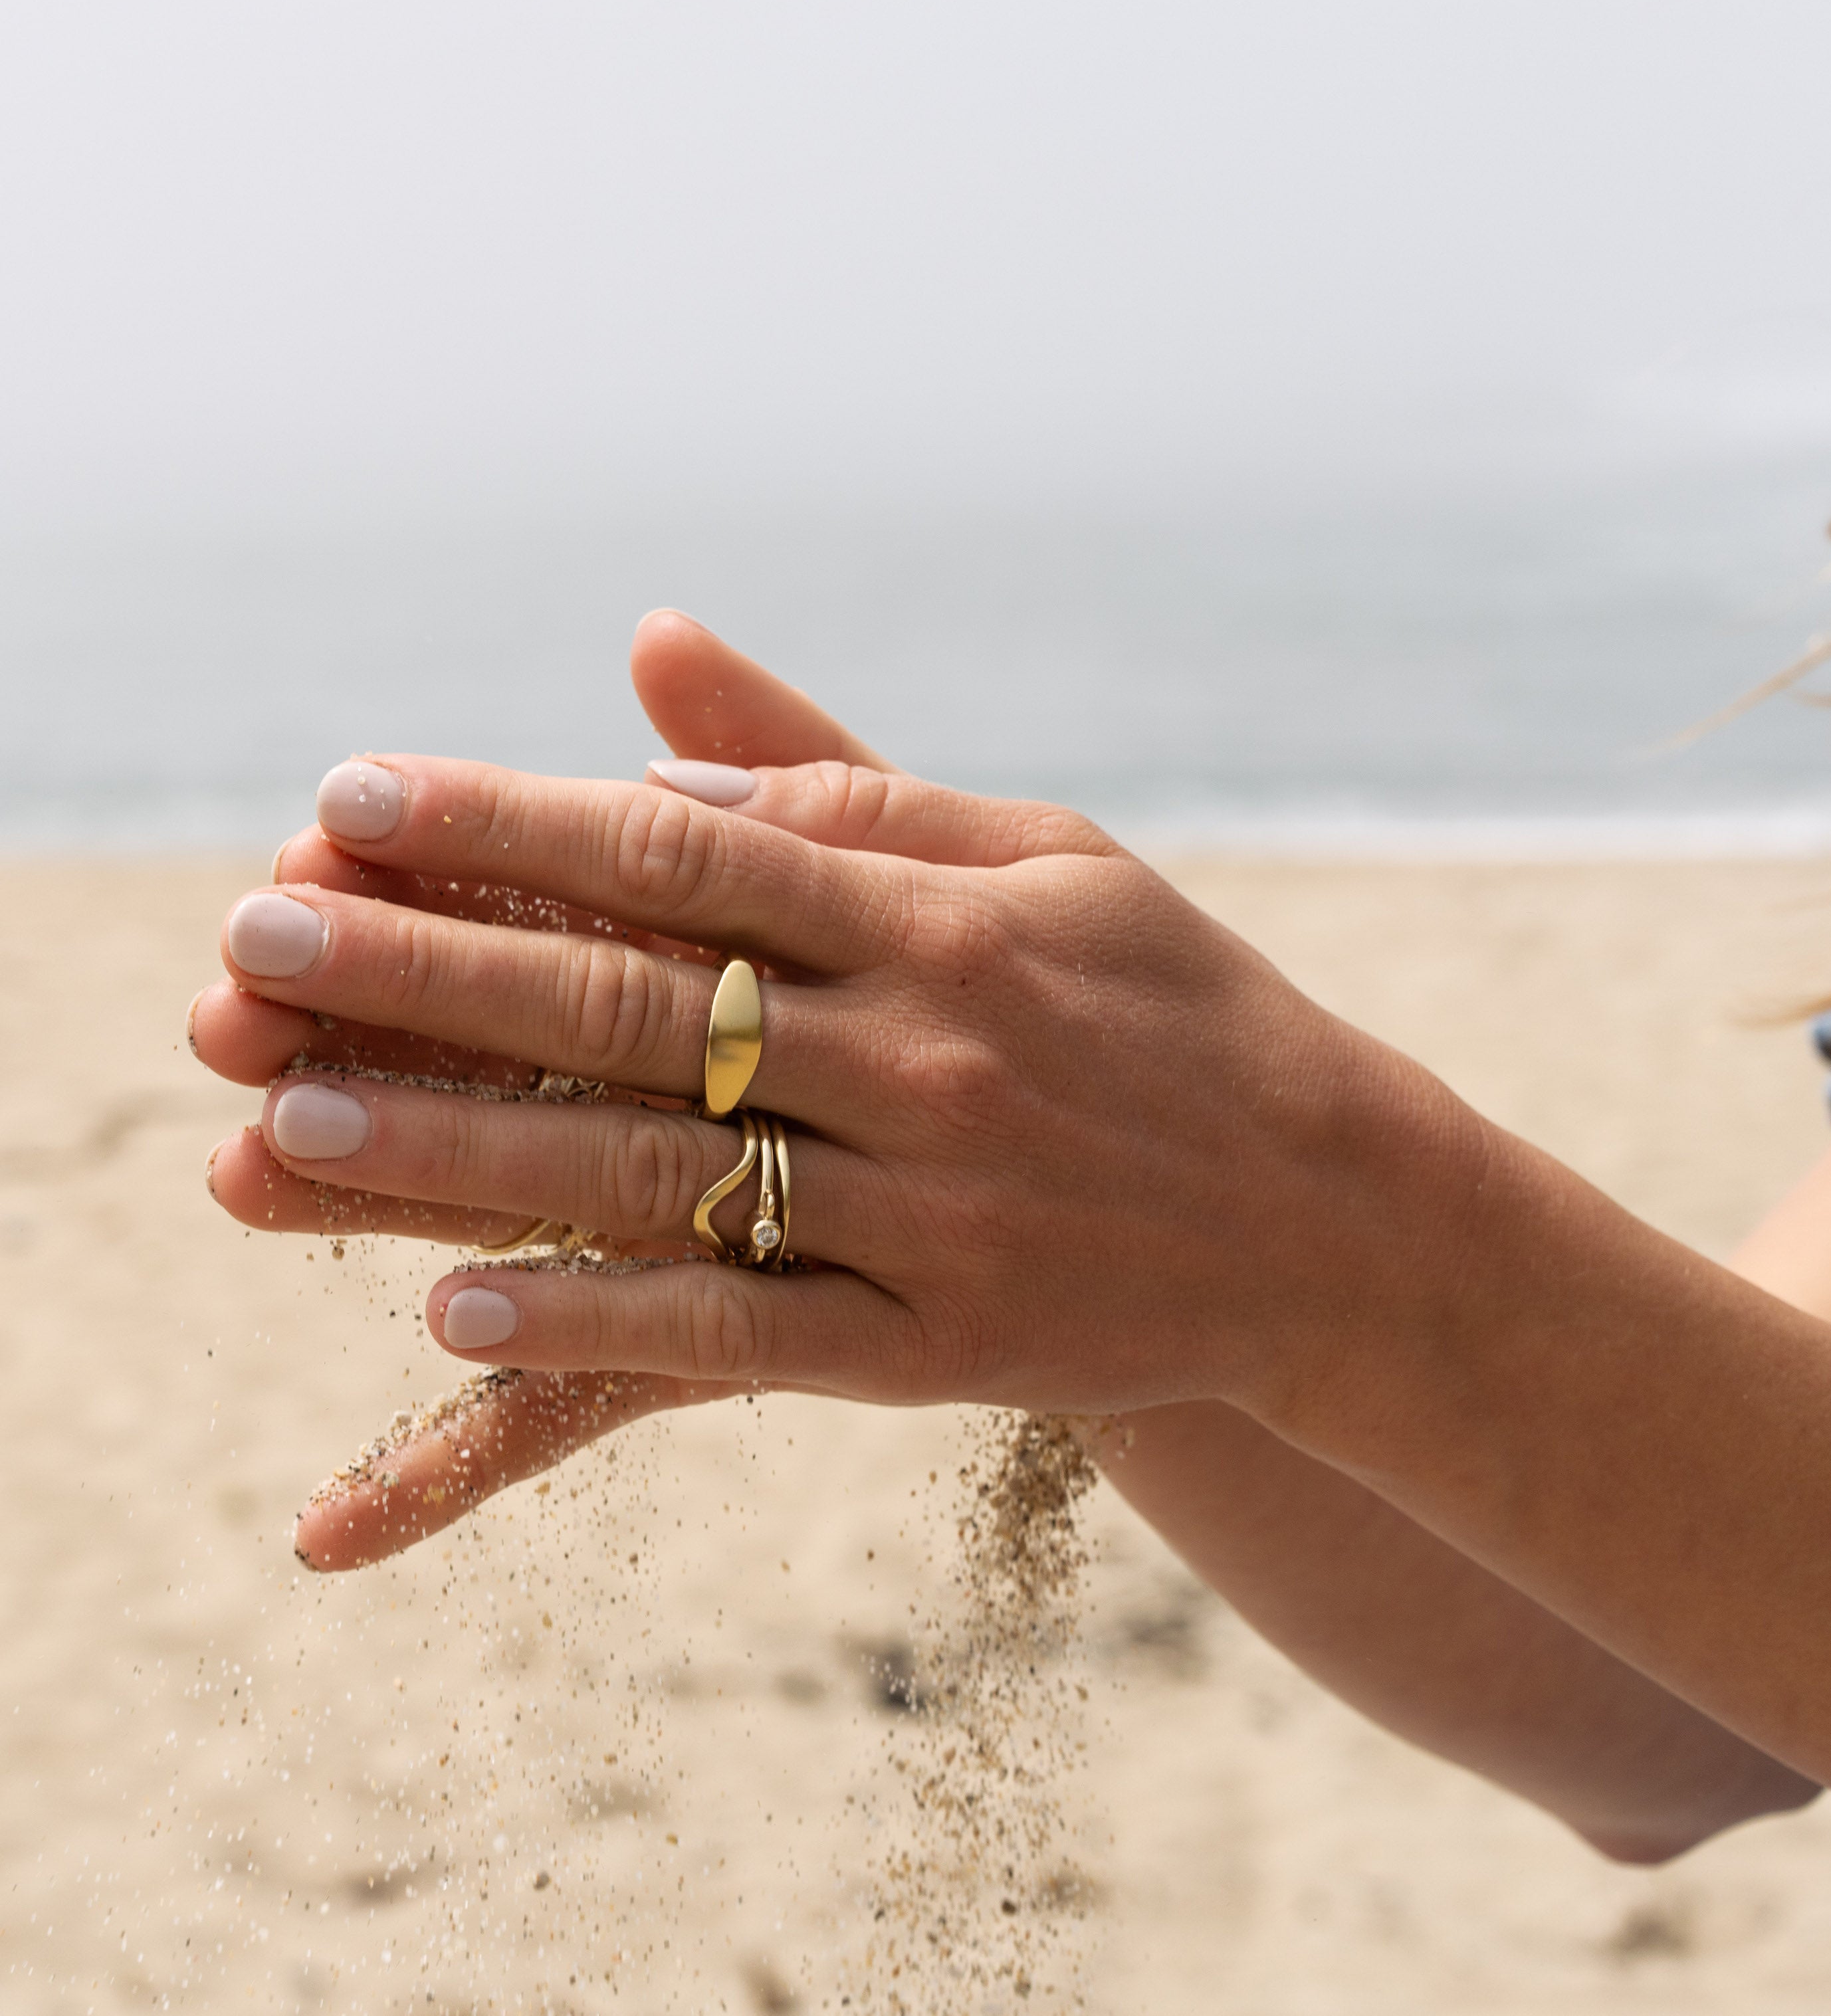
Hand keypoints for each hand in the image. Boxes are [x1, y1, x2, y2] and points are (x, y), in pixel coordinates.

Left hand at [196, 677, 1469, 1562]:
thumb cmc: (1181, 1008)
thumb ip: (861, 788)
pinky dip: (592, 1322)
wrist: (1335, 1215)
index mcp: (944, 914)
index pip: (681, 846)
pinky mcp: (938, 1341)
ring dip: (455, 1151)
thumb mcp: (1053, 855)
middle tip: (251, 942)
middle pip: (631, 1000)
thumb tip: (659, 732)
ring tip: (281, 1127)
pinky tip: (446, 1309)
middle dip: (426, 966)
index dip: (504, 817)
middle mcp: (925, 1049)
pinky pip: (738, 1335)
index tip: (350, 794)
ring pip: (653, 1174)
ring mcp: (929, 1204)